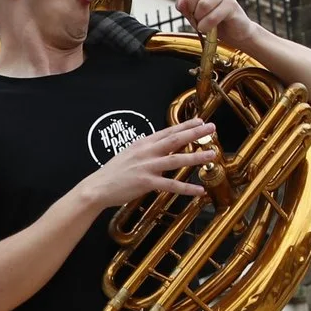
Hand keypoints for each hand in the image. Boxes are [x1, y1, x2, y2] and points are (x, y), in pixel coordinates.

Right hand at [74, 118, 217, 209]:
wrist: (97, 187)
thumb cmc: (113, 173)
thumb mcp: (129, 154)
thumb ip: (146, 151)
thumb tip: (160, 149)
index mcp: (143, 143)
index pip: (168, 131)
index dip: (185, 125)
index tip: (200, 120)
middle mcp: (146, 151)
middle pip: (175, 140)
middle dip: (195, 133)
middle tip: (212, 128)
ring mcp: (147, 166)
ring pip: (177, 159)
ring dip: (196, 157)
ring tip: (212, 154)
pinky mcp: (146, 182)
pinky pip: (171, 185)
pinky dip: (186, 188)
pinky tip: (199, 190)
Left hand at [176, 0, 262, 51]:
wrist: (233, 33)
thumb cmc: (211, 21)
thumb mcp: (192, 15)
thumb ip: (184, 7)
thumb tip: (182, 1)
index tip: (189, 2)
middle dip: (191, 8)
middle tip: (196, 16)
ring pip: (203, 4)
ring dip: (199, 19)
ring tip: (204, 23)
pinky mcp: (232, 4)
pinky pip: (212, 16)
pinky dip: (206, 26)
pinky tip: (209, 28)